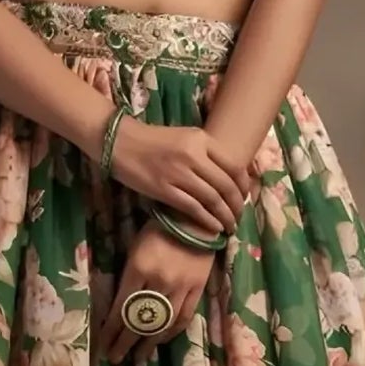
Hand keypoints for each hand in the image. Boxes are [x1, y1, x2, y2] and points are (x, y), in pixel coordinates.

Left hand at [97, 220, 215, 365]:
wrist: (194, 219)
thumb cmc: (156, 230)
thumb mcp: (134, 249)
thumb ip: (127, 278)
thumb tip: (118, 309)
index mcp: (138, 270)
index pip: (121, 309)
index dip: (111, 331)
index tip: (102, 347)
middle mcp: (159, 283)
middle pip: (140, 322)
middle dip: (125, 344)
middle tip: (115, 360)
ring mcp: (181, 288)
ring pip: (162, 325)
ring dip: (148, 344)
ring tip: (138, 359)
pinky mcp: (198, 290)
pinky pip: (184, 318)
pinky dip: (171, 333)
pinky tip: (161, 341)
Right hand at [109, 113, 254, 237]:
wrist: (119, 141)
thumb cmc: (151, 140)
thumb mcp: (184, 137)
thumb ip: (205, 152)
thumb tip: (227, 177)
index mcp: (200, 140)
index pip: (234, 166)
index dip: (244, 186)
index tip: (245, 197)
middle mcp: (193, 155)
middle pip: (226, 185)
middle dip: (236, 206)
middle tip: (238, 217)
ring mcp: (178, 173)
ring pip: (212, 199)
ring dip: (225, 216)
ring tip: (229, 226)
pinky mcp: (164, 189)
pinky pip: (193, 208)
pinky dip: (207, 220)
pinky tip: (214, 228)